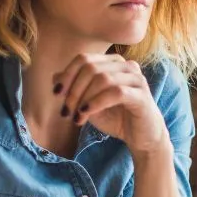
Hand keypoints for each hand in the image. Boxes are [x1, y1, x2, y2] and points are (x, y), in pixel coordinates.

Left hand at [54, 53, 169, 155]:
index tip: (56, 94)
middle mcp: (126, 66)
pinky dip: (96, 103)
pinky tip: (86, 114)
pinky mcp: (142, 95)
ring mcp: (136, 79)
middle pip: (90, 67)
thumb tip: (55, 77)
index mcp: (113, 63)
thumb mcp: (89, 103)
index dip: (67, 75)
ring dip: (83, 98)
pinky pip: (115, 92)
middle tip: (65, 111)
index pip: (84, 59)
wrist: (141, 137)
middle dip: (73, 90)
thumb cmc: (116, 118)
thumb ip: (74, 89)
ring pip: (102, 78)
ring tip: (76, 117)